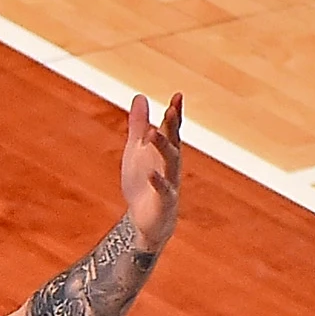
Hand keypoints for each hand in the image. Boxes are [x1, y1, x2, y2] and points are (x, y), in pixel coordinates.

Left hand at [120, 92, 183, 245]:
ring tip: (154, 132)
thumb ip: (139, 124)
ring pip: (170, 163)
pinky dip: (158, 181)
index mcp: (165, 151)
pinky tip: (152, 172)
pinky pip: (163, 190)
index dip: (175, 114)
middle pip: (174, 142)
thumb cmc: (143, 181)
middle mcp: (171, 165)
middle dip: (172, 126)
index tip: (178, 95)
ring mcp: (170, 183)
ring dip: (163, 148)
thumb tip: (140, 96)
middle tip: (171, 109)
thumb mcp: (136, 150)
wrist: (146, 220)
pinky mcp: (164, 202)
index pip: (172, 129)